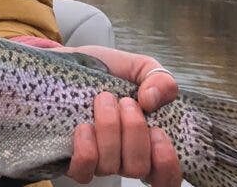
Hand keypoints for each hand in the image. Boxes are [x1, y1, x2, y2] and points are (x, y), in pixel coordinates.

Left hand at [11, 37, 182, 186]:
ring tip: (104, 101)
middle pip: (138, 168)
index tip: (158, 132)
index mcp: (146, 141)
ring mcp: (97, 160)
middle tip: (127, 103)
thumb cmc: (106, 70)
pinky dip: (86, 151)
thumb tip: (152, 100)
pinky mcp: (71, 159)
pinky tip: (84, 127)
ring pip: (110, 167)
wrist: (69, 61)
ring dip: (109, 131)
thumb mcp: (137, 67)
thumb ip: (159, 79)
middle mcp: (123, 157)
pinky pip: (83, 172)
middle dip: (134, 132)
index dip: (167, 164)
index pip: (166, 177)